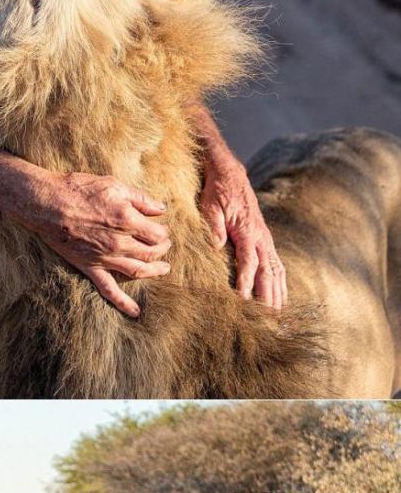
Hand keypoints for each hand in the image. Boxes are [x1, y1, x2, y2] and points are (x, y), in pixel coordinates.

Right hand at [20, 169, 170, 320]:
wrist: (47, 203)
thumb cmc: (79, 189)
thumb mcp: (114, 185)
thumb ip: (141, 199)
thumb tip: (161, 209)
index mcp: (127, 220)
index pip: (157, 234)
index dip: (164, 232)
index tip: (162, 229)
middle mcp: (119, 242)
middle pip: (151, 253)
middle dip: (162, 250)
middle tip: (164, 245)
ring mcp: (105, 258)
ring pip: (138, 271)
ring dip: (154, 271)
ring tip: (163, 269)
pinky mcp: (90, 267)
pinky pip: (109, 289)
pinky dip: (123, 302)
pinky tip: (135, 312)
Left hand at [200, 153, 286, 310]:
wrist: (230, 173)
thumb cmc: (217, 191)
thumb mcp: (210, 205)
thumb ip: (214, 226)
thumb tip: (217, 246)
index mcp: (247, 231)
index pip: (249, 262)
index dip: (246, 283)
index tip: (243, 301)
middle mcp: (261, 237)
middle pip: (268, 271)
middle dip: (268, 296)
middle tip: (268, 318)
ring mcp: (266, 239)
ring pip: (277, 270)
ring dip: (278, 292)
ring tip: (280, 314)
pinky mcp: (266, 239)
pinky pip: (277, 264)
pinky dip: (281, 281)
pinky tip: (281, 295)